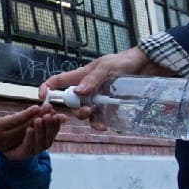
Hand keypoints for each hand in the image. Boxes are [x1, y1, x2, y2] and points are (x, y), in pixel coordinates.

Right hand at [0, 98, 47, 154]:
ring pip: (28, 132)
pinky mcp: (14, 143)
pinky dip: (37, 129)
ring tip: (51, 113)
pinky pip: (27, 136)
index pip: (15, 121)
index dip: (27, 114)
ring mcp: (11, 141)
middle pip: (25, 126)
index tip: (37, 107)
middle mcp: (6, 136)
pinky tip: (45, 122)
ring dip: (40, 123)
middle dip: (38, 117)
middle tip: (50, 107)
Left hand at [1, 105, 67, 159]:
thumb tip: (51, 107)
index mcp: (45, 136)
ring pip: (40, 143)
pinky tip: (29, 129)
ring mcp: (33, 150)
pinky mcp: (23, 154)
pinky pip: (28, 147)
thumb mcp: (29, 119)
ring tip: (38, 119)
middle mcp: (41, 144)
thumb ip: (40, 114)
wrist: (3, 143)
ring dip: (40, 130)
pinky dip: (30, 138)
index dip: (56, 123)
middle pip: (48, 137)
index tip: (56, 115)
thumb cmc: (18, 130)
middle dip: (49, 126)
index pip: (54, 130)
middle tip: (47, 116)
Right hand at [38, 47, 172, 124]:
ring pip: (85, 113)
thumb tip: (78, 92)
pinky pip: (99, 118)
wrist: (146, 66)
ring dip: (88, 119)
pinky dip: (100, 124)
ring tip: (98, 122)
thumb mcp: (107, 67)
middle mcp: (86, 89)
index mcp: (81, 76)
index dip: (47, 88)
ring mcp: (97, 98)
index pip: (58, 82)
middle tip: (87, 111)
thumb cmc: (123, 62)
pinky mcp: (108, 106)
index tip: (42, 98)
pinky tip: (106, 126)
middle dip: (75, 110)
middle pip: (71, 103)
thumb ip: (92, 79)